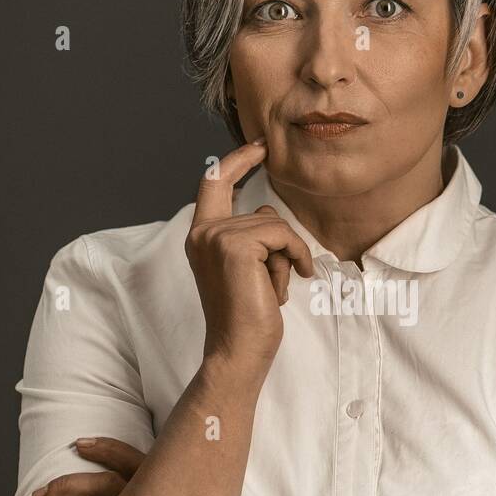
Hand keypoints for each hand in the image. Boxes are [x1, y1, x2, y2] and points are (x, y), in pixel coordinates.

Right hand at [186, 140, 315, 382]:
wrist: (237, 350)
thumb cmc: (247, 317)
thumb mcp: (245, 268)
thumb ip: (247, 237)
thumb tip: (265, 211)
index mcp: (200, 236)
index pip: (215, 182)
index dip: (238, 160)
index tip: (260, 145)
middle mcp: (203, 232)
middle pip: (261, 212)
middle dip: (280, 246)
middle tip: (275, 282)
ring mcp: (216, 237)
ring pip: (275, 225)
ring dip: (286, 257)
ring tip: (273, 289)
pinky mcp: (235, 245)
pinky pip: (283, 234)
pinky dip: (295, 255)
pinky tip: (294, 278)